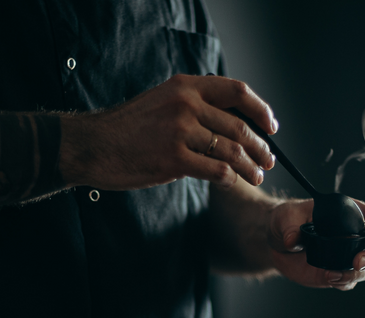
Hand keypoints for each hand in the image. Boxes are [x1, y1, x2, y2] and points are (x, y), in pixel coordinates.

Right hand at [58, 74, 277, 189]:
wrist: (93, 145)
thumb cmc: (129, 128)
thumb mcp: (163, 101)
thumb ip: (195, 106)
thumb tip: (232, 122)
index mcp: (185, 86)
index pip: (237, 92)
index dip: (260, 110)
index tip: (271, 126)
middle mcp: (186, 104)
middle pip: (239, 126)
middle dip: (261, 147)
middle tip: (268, 160)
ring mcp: (180, 132)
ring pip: (232, 150)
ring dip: (250, 167)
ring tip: (257, 176)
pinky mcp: (174, 159)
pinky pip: (217, 171)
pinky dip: (230, 179)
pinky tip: (231, 183)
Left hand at [267, 198, 364, 289]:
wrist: (276, 243)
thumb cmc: (287, 220)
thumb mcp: (286, 216)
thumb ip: (290, 226)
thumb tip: (292, 240)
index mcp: (353, 214)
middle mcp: (356, 236)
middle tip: (357, 263)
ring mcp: (349, 256)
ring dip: (358, 274)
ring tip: (334, 275)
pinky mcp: (338, 273)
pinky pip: (349, 282)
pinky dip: (343, 282)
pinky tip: (329, 278)